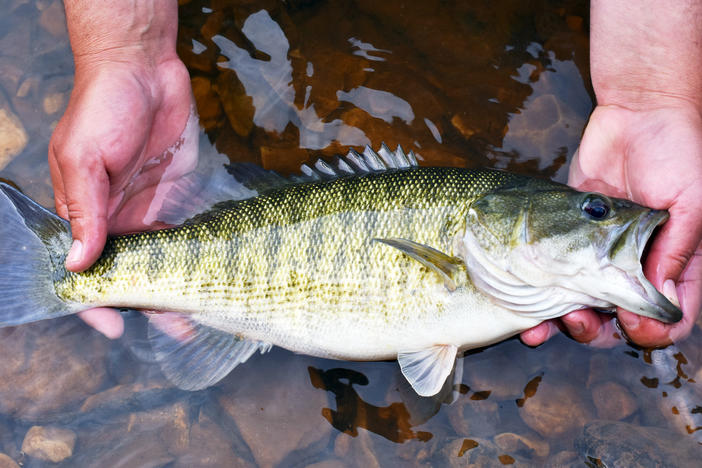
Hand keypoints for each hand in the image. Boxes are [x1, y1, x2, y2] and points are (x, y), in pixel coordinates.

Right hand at [49, 57, 196, 338]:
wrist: (144, 69)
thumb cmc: (103, 107)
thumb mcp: (84, 158)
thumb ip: (85, 210)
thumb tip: (78, 264)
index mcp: (83, 213)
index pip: (86, 269)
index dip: (97, 301)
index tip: (114, 328)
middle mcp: (116, 219)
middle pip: (131, 273)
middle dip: (150, 304)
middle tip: (178, 328)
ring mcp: (148, 209)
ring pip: (163, 261)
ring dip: (179, 286)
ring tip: (202, 312)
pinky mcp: (178, 196)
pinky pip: (186, 234)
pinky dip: (197, 256)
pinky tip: (215, 275)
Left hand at [521, 102, 701, 347]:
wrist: (637, 113)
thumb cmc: (676, 153)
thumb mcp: (692, 204)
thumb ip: (676, 251)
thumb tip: (659, 299)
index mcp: (674, 264)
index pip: (669, 316)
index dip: (651, 330)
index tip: (630, 323)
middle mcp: (637, 265)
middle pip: (619, 319)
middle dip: (598, 330)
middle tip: (578, 320)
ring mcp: (600, 253)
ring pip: (582, 302)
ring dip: (563, 320)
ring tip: (541, 323)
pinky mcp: (571, 238)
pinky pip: (555, 274)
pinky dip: (540, 295)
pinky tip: (524, 304)